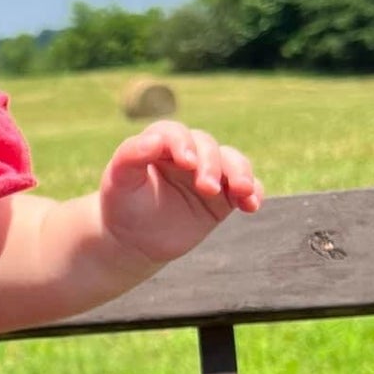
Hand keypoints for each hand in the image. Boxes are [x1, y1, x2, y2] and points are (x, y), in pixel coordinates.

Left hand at [99, 121, 262, 267]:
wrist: (132, 239)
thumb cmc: (123, 204)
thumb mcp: (119, 181)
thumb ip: (130, 157)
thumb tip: (153, 140)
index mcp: (161, 143)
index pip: (175, 134)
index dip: (183, 144)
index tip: (186, 162)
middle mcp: (189, 153)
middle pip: (208, 147)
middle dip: (211, 165)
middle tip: (207, 188)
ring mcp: (209, 173)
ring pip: (233, 162)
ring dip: (241, 173)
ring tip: (243, 191)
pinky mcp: (224, 197)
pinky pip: (246, 189)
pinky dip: (254, 193)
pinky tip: (252, 205)